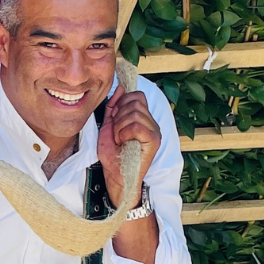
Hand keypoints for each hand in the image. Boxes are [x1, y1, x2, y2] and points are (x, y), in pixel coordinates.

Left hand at [99, 89, 159, 207]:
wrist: (115, 176)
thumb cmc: (113, 155)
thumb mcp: (109, 126)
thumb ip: (114, 107)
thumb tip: (121, 88)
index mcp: (143, 119)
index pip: (137, 95)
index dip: (121, 103)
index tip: (114, 118)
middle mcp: (152, 123)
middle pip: (135, 101)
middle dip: (119, 115)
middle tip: (117, 132)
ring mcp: (154, 131)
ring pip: (134, 113)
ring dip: (120, 126)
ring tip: (119, 139)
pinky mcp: (153, 141)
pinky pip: (137, 125)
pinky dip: (124, 132)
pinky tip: (123, 141)